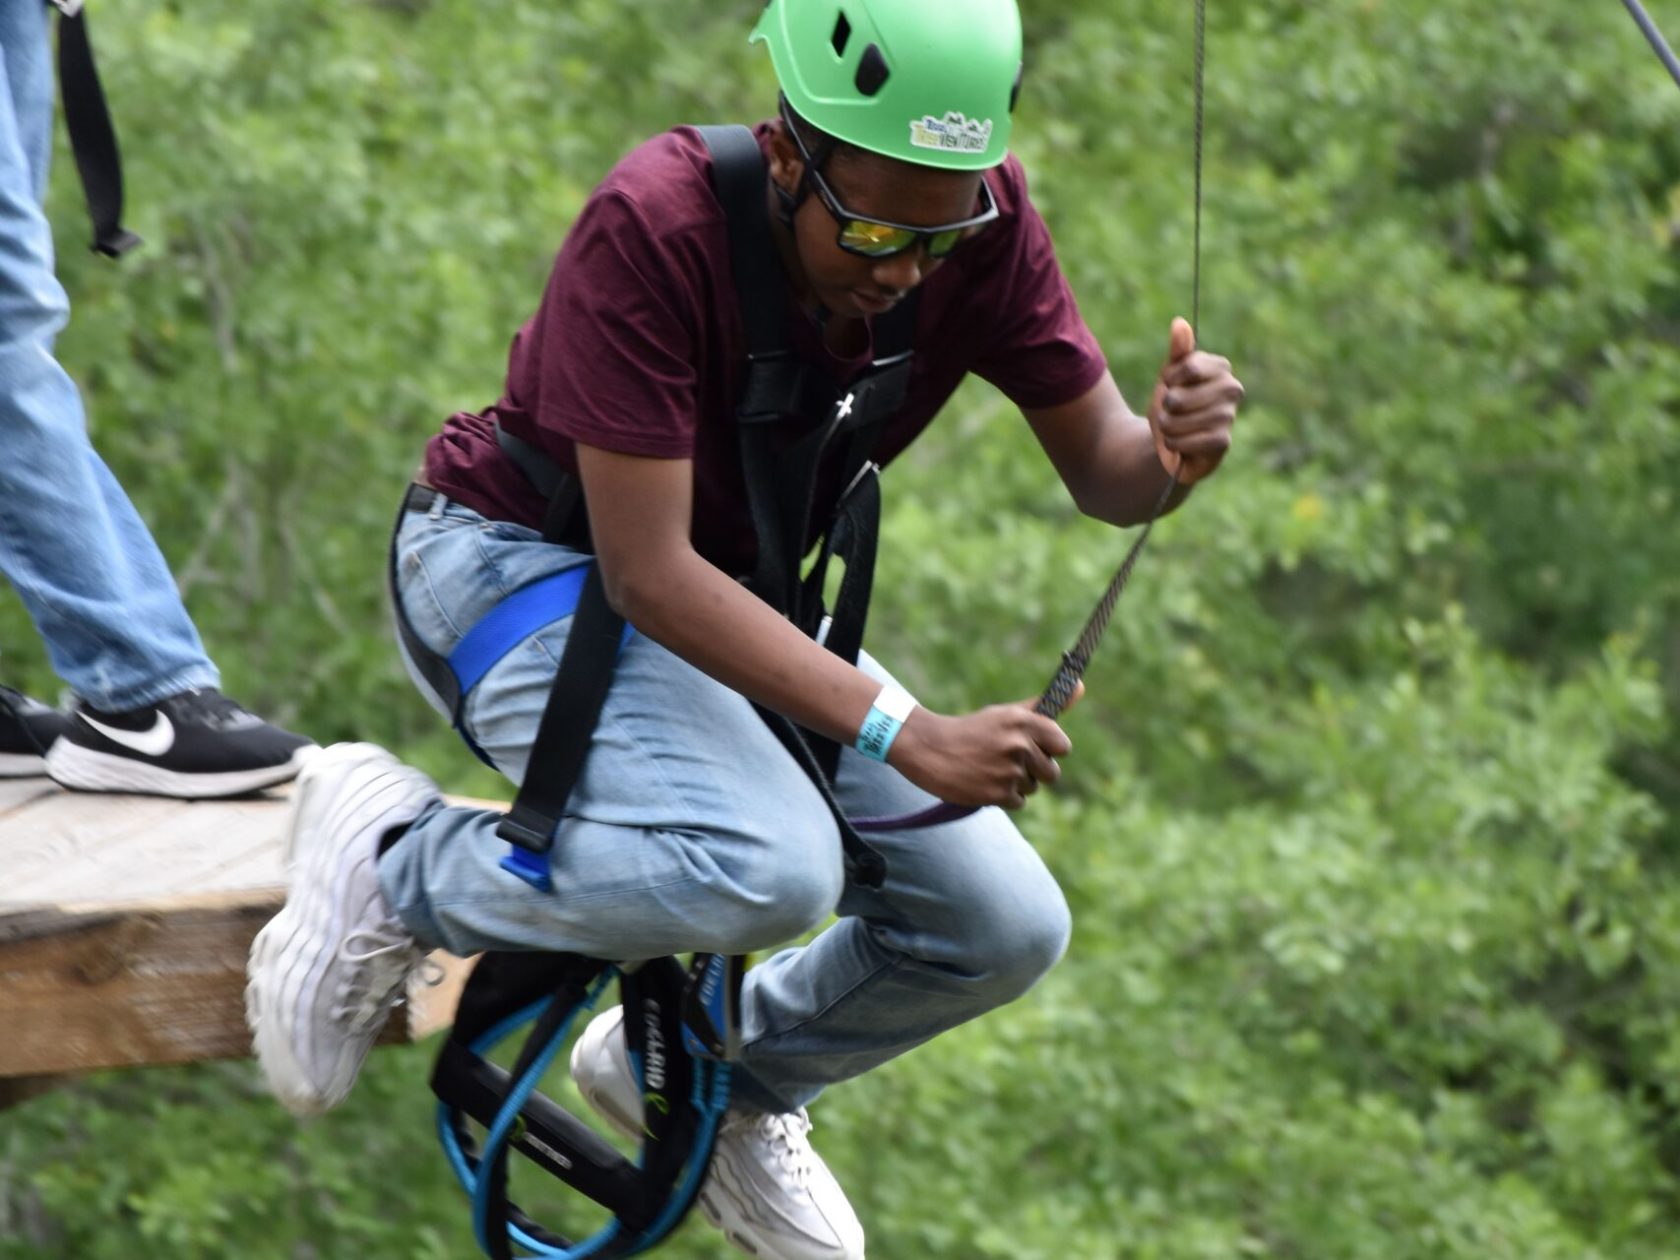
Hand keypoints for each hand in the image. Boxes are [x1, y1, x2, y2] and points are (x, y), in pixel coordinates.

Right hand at [888, 698, 1073, 809]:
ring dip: (1016, 784)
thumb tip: (1081, 685)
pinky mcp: (998, 794)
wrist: (930, 749)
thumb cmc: (972, 730)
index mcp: (1024, 722)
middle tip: (1006, 760)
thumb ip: (1045, 705)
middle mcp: (1019, 744)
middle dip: (1033, 771)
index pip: (1062, 746)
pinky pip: (1018, 802)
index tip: (1033, 747)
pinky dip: (1003, 797)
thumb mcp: (1007, 714)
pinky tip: (984, 782)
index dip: (1049, 750)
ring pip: (1032, 788)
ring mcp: (1009, 770)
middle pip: (1050, 772)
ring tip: (990, 769)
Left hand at [1147, 317, 1241, 485]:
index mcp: (1220, 367)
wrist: (1172, 442)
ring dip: (1167, 427)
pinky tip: (1182, 444)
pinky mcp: (1222, 442)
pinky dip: (1174, 443)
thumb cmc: (1172, 405)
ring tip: (1177, 428)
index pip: (1188, 367)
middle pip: (1177, 398)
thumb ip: (1177, 351)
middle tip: (1174, 412)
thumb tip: (1179, 323)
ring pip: (1177, 421)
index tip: (1172, 385)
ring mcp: (1229, 416)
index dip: (1169, 379)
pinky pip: (1185, 440)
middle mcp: (1232, 389)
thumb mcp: (1170, 376)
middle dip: (1165, 408)